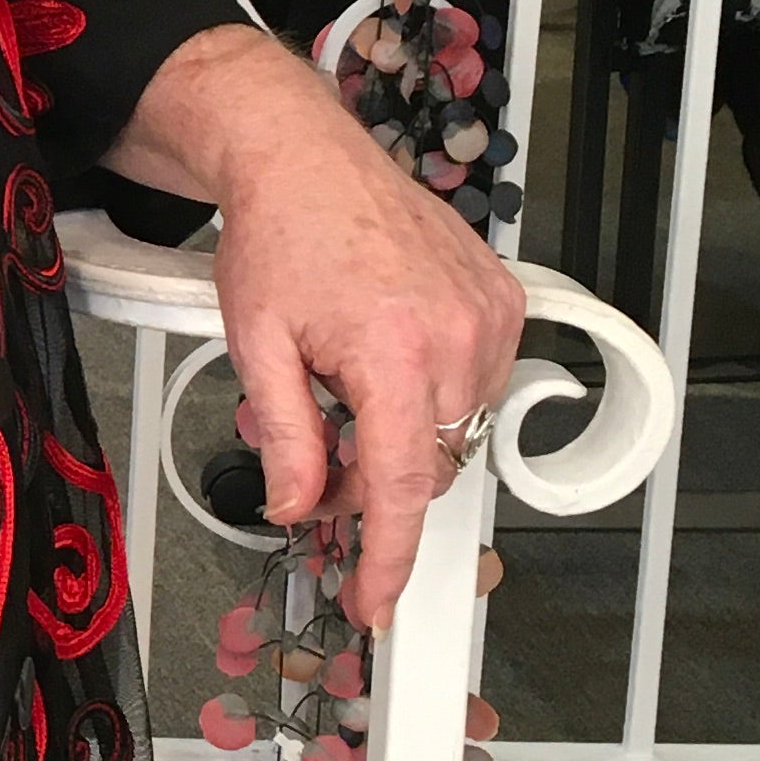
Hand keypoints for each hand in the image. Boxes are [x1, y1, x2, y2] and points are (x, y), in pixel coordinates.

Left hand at [108, 24, 525, 627]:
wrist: (306, 158)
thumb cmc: (280, 235)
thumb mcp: (257, 345)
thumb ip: (283, 436)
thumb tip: (298, 506)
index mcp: (394, 352)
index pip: (404, 489)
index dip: (390, 558)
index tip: (377, 602)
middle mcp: (458, 335)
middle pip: (426, 467)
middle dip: (370, 483)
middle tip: (316, 459)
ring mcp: (489, 316)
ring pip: (453, 432)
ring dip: (400, 436)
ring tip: (343, 387)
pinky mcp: (503, 300)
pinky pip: (476, 384)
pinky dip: (429, 394)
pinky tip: (382, 358)